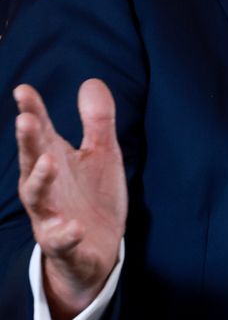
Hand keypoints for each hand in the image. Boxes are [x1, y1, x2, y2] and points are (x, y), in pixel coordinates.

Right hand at [14, 80, 126, 318]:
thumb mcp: (102, 153)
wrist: (99, 248)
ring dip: (40, 181)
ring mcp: (52, 216)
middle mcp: (47, 187)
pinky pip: (61, 241)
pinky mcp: (65, 245)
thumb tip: (91, 81)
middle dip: (28, 142)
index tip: (23, 90)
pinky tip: (73, 228)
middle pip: (32, 161)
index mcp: (54, 162)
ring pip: (38, 199)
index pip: (41, 133)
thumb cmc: (92, 196)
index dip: (32, 112)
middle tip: (25, 120)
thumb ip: (97, 121)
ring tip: (48, 162)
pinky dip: (64, 235)